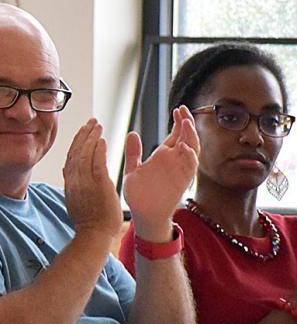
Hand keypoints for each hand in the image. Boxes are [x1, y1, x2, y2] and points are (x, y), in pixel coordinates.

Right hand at [62, 118, 122, 243]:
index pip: (71, 157)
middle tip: (91, 122)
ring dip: (92, 138)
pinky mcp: (98, 186)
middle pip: (77, 152)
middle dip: (84, 135)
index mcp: (70, 184)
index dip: (76, 142)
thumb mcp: (74, 200)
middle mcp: (75, 181)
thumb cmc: (89, 222)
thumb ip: (73, 184)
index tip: (83, 131)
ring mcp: (86, 183)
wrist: (94, 236)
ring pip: (86, 155)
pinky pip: (97, 164)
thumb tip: (68, 171)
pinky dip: (98, 150)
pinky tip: (102, 140)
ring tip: (97, 126)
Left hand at [123, 105, 199, 240]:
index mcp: (163, 156)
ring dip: (190, 135)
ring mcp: (179, 170)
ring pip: (192, 148)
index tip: (177, 109)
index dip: (179, 121)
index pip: (176, 134)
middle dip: (187, 123)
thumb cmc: (139, 194)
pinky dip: (189, 156)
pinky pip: (190, 167)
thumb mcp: (133, 169)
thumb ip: (133, 152)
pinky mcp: (182, 181)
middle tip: (183, 110)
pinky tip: (184, 146)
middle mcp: (174, 161)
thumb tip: (132, 133)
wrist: (143, 214)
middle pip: (187, 137)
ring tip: (186, 122)